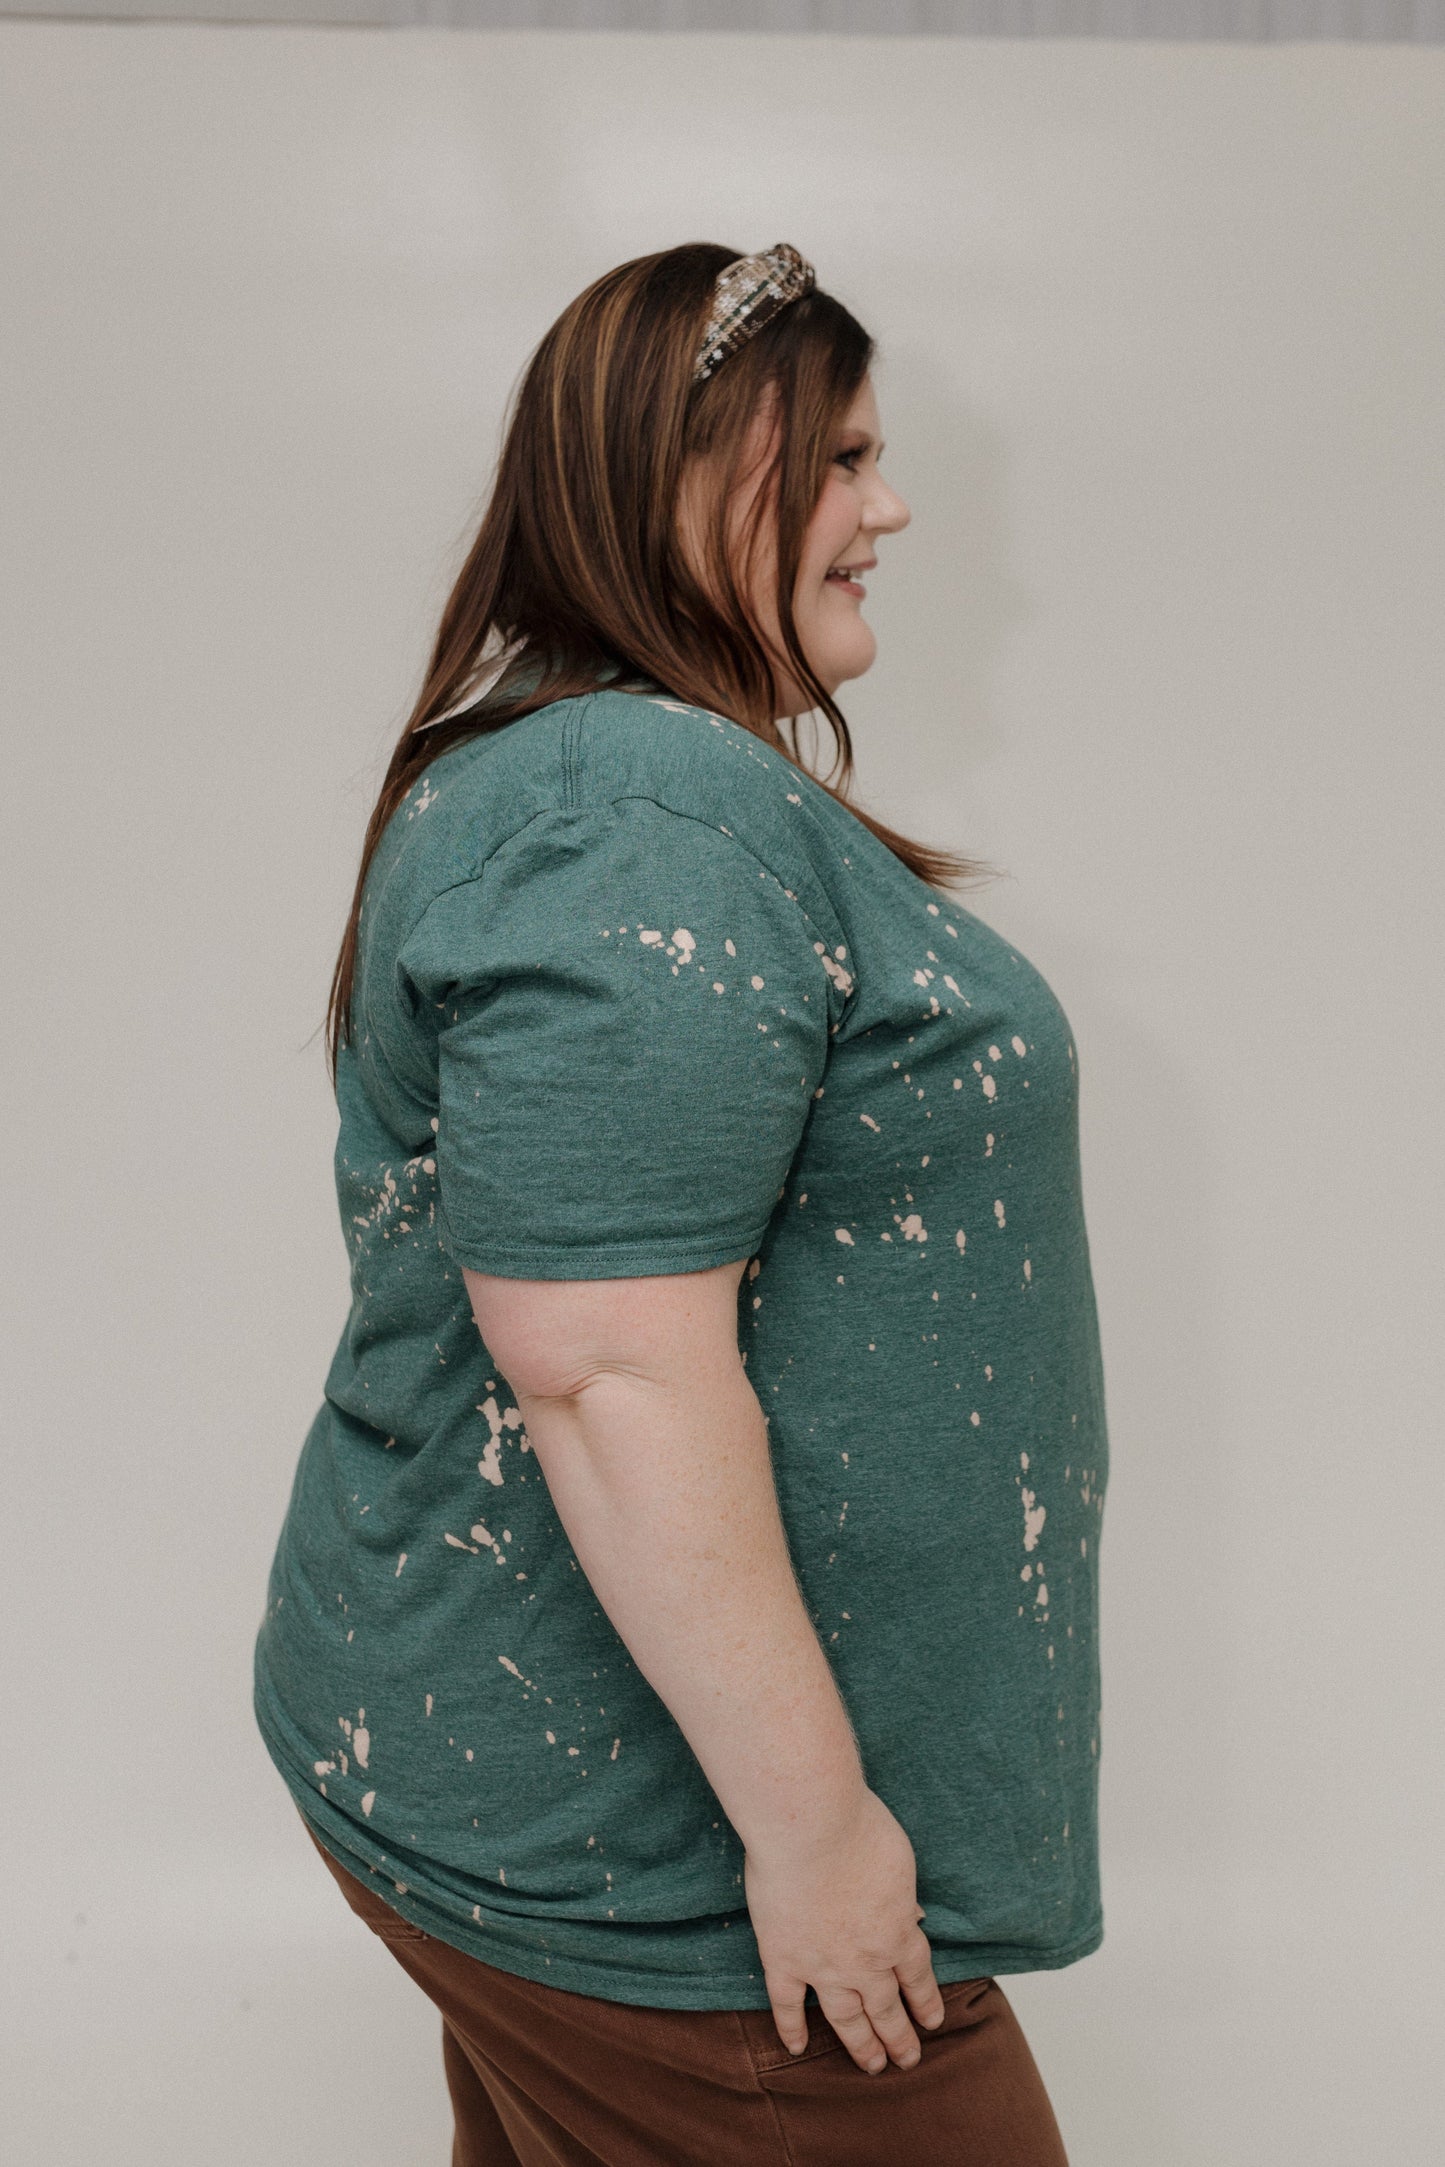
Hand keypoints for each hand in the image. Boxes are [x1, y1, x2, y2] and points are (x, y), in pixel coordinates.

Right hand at [743, 1787, 945, 2073]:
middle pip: (886, 2009)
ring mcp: (822, 1966)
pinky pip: (787, 2003)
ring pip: (845, 2018)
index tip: (932, 2022)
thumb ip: (902, 1896)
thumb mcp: (899, 1862)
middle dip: (899, 2037)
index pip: (917, 1978)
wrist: (809, 1829)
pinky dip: (792, 2027)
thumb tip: (908, 1914)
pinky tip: (797, 2047)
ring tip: (871, 2066)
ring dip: (861, 2045)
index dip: (926, 2002)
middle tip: (907, 2060)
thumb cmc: (858, 1829)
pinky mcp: (782, 1958)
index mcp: (898, 1933)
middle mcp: (865, 1962)